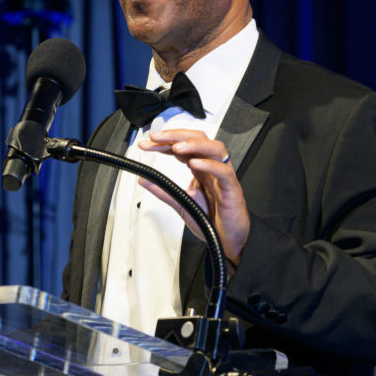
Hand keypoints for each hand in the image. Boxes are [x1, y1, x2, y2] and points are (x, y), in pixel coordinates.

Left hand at [136, 129, 249, 266]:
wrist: (227, 241)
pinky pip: (224, 172)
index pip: (183, 146)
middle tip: (156, 137)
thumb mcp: (181, 203)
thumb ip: (163, 190)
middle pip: (199, 139)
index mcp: (201, 168)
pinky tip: (194, 164)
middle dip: (176, 135)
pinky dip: (209, 165)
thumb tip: (144, 180)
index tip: (147, 143)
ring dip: (194, 144)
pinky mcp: (232, 189)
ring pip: (215, 148)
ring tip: (176, 147)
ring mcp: (222, 176)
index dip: (164, 142)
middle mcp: (212, 168)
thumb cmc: (211, 220)